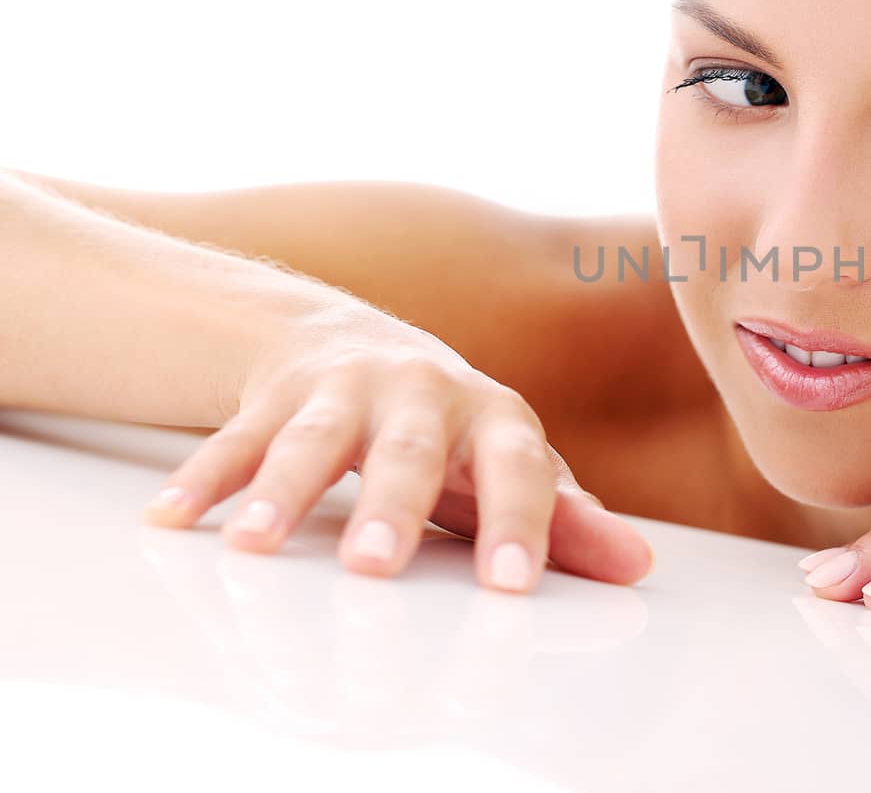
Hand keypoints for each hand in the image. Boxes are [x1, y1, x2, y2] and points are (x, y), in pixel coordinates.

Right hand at [140, 303, 652, 591]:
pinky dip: (205, 477)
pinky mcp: (277, 393)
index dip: (519, 522)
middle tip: (372, 566)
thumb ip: (565, 520)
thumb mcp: (509, 465)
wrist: (353, 341)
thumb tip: (640, 566)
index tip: (510, 585)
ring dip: (281, 488)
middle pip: (409, 451)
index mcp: (493, 416)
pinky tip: (173, 519)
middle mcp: (424, 393)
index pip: (518, 467)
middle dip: (390, 506)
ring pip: (312, 437)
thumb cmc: (452, 430)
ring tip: (253, 544)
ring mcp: (345, 389)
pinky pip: (235, 435)